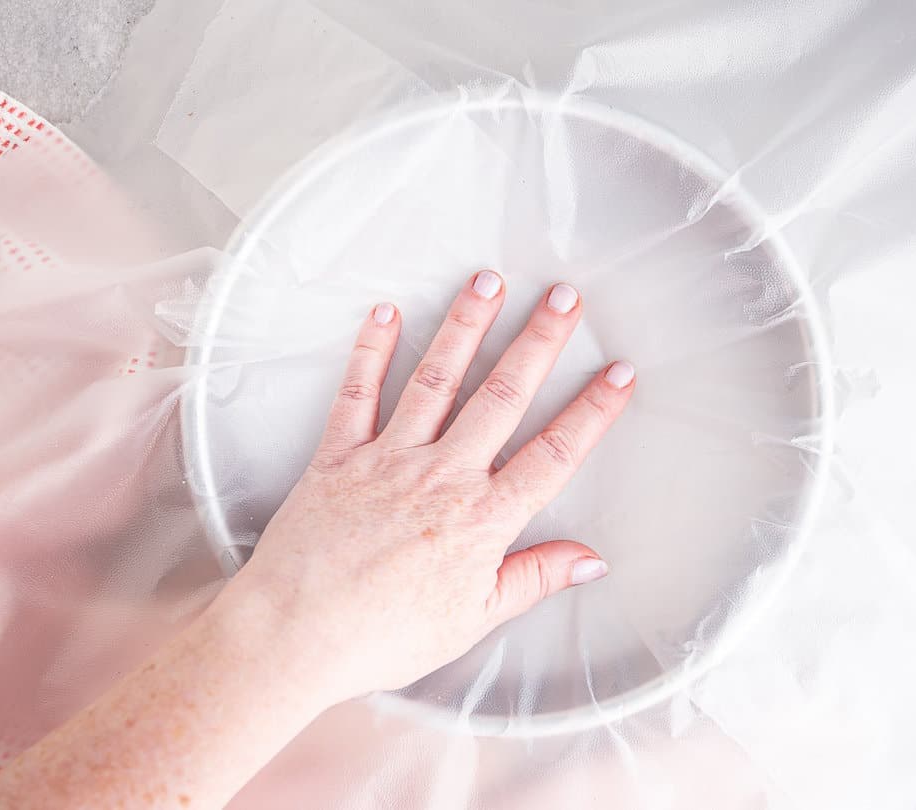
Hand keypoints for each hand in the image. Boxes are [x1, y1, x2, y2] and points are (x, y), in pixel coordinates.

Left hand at [233, 270, 635, 700]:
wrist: (296, 634)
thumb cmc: (382, 636)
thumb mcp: (473, 619)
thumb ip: (533, 578)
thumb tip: (589, 560)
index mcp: (482, 520)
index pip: (554, 455)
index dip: (592, 411)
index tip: (619, 373)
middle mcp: (442, 477)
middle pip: (502, 397)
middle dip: (538, 341)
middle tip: (565, 296)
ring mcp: (389, 460)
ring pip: (437, 379)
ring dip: (466, 325)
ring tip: (488, 280)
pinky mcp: (338, 456)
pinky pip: (357, 393)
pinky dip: (370, 350)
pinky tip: (385, 313)